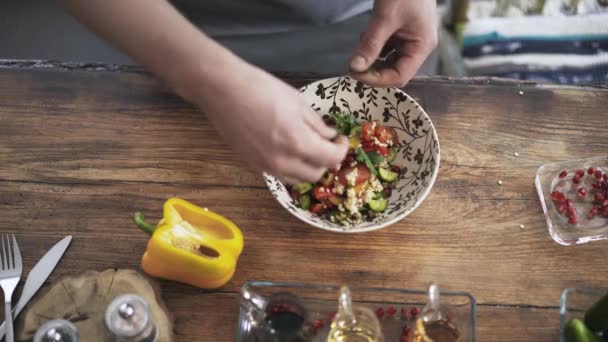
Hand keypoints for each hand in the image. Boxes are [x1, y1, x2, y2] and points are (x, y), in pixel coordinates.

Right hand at [200, 64, 348, 183]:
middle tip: (327, 143)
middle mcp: (283, 161)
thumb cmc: (260, 88)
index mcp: (298, 142)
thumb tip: (329, 136)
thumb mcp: (297, 101)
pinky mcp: (254, 165)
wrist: (222, 90)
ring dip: (309, 167)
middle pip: (317, 173)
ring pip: (298, 179)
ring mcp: (266, 166)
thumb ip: (317, 124)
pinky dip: (292, 168)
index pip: (331, 159)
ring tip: (309, 148)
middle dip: (327, 160)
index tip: (340, 138)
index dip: (341, 149)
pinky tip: (290, 150)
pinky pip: (281, 175)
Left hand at [349, 0, 437, 86]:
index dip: (377, 80)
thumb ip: (370, 44)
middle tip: (352, 66)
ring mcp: (411, 39)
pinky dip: (375, 47)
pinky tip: (365, 37)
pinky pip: (388, 48)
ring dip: (373, 59)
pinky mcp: (403, 31)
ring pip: (389, 60)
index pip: (400, 76)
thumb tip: (354, 67)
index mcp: (422, 46)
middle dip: (373, 70)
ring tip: (358, 50)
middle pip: (395, 71)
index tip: (356, 74)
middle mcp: (419, 46)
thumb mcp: (384, 18)